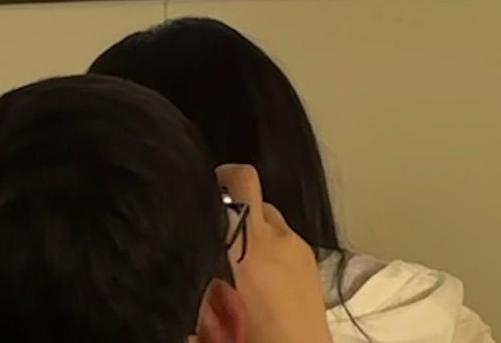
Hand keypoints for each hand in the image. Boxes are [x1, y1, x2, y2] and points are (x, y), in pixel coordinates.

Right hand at [217, 165, 331, 342]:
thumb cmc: (256, 337)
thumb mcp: (215, 315)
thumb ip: (202, 285)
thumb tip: (188, 266)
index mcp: (250, 247)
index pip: (243, 184)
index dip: (225, 174)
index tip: (208, 183)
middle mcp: (278, 239)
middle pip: (256, 200)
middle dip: (236, 211)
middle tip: (217, 237)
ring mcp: (300, 248)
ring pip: (271, 221)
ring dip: (254, 232)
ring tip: (238, 266)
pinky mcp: (312, 261)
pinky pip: (285, 241)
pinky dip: (270, 249)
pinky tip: (261, 279)